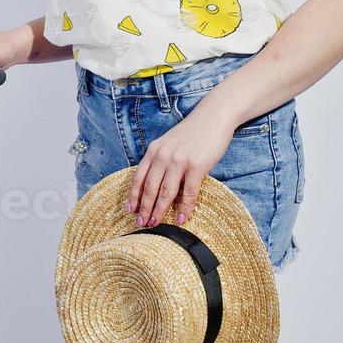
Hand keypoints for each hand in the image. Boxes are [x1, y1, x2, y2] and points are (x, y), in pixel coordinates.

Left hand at [128, 109, 236, 227]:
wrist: (213, 117)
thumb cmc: (191, 132)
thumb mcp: (168, 142)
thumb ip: (160, 159)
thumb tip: (153, 183)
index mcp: (154, 150)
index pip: (138, 177)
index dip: (133, 196)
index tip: (129, 211)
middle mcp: (163, 156)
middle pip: (150, 188)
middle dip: (144, 209)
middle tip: (141, 224)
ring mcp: (180, 161)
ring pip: (166, 193)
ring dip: (160, 211)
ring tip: (156, 224)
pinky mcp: (197, 166)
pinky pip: (189, 193)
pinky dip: (185, 208)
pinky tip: (181, 219)